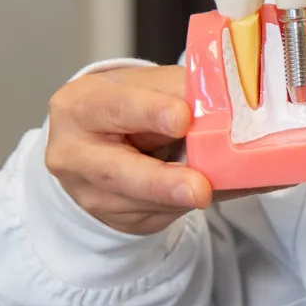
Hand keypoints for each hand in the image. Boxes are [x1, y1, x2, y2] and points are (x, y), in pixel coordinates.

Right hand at [44, 65, 209, 234]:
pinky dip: (188, 206)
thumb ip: (183, 93)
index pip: (116, 107)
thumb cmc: (133, 103)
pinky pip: (158, 216)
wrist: (103, 137)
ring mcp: (89, 194)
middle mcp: (74, 154)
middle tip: (201, 189)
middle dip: (163, 182)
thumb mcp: (151, 86)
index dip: (150, 112)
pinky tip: (211, 193)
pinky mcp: (115, 219)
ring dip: (183, 199)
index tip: (183, 119)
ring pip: (141, 203)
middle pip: (118, 172)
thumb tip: (231, 108)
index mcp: (80, 106)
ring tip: (219, 189)